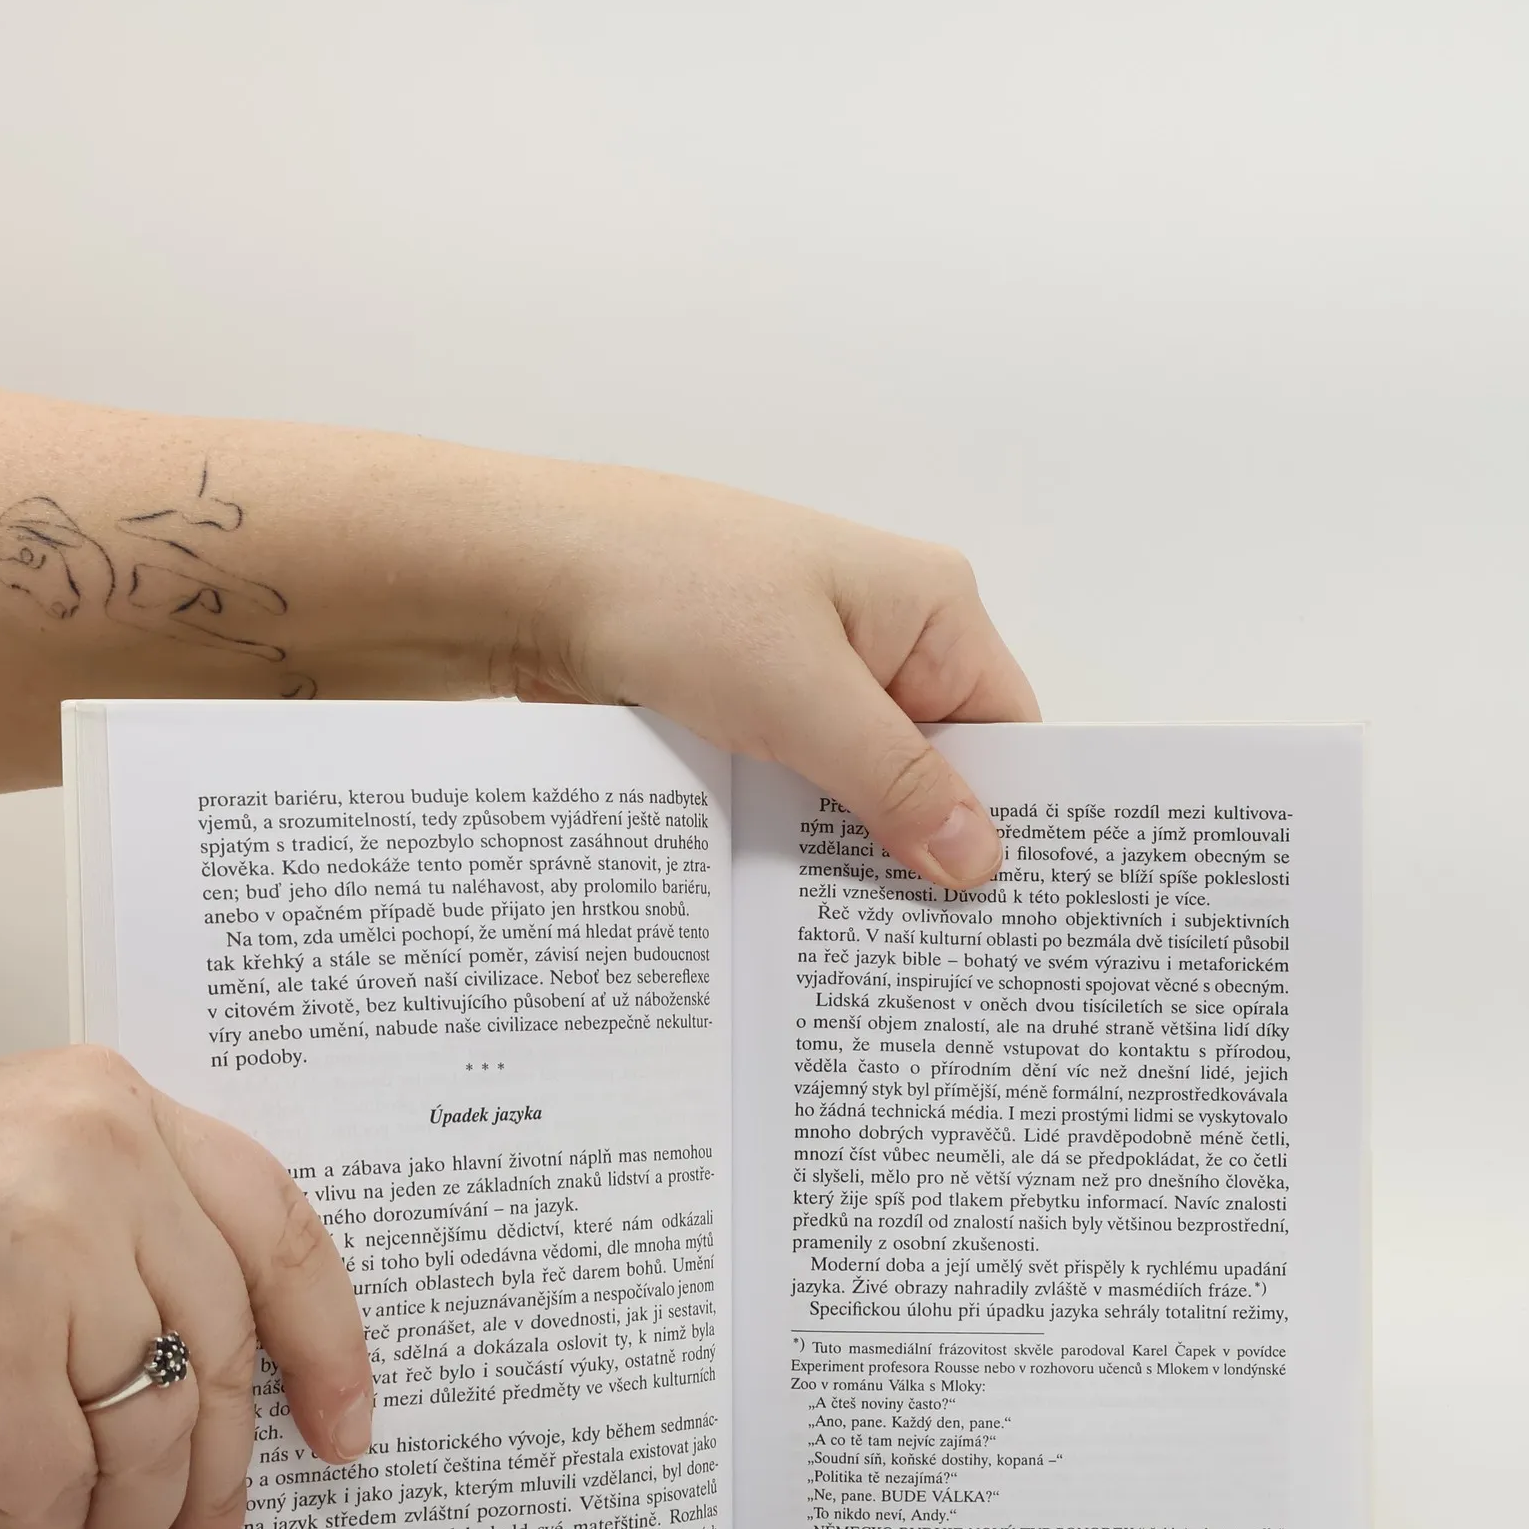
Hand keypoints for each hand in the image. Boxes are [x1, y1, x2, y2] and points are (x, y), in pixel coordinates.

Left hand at [0, 383, 1037, 856]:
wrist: (520, 567)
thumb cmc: (677, 595)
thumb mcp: (807, 701)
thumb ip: (899, 785)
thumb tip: (981, 861)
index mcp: (929, 605)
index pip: (1005, 734)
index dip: (1008, 823)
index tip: (1004, 921)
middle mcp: (876, 631)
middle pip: (930, 764)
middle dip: (920, 849)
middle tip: (927, 960)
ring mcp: (798, 662)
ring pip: (848, 779)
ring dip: (842, 847)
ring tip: (853, 952)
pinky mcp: (731, 695)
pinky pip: (783, 777)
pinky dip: (782, 830)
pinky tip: (777, 904)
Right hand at [0, 1047, 373, 1528]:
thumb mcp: (8, 1174)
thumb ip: (122, 1237)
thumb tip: (209, 1377)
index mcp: (110, 1106)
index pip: (274, 1222)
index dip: (327, 1335)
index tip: (344, 1419)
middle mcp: (92, 1159)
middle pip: (221, 1341)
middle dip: (229, 1472)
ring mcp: (36, 1250)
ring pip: (152, 1423)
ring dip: (140, 1527)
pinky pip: (58, 1478)